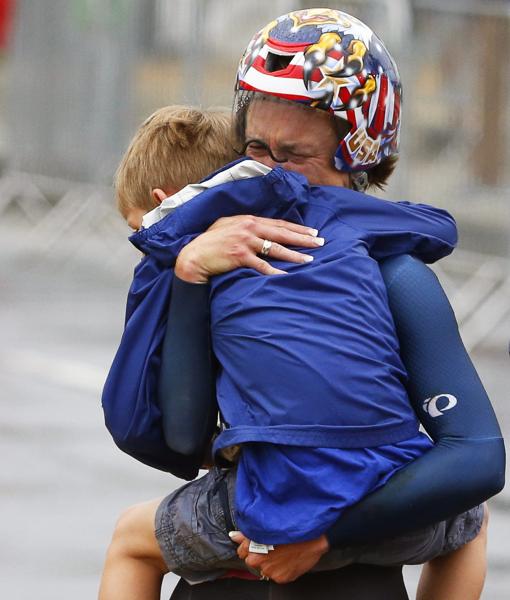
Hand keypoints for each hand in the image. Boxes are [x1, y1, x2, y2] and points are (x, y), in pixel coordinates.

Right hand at [175, 215, 323, 282]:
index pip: (278, 223)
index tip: (312, 232)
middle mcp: (249, 228)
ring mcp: (245, 242)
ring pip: (276, 249)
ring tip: (309, 260)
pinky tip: (287, 276)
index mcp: (248, 219)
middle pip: (282, 233)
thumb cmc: (210, 242)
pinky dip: (276, 272)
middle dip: (303, 238)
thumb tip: (261, 229)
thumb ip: (246, 226)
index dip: (297, 228)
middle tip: (319, 243)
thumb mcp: (228, 226)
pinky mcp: (240, 256)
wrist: (194, 255)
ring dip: (294, 255)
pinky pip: (262, 266)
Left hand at [229, 531, 329, 583]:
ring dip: (269, 562)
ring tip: (281, 552)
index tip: (257, 543)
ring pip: (264, 569)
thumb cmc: (290, 529)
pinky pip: (275, 575)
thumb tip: (233, 536)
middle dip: (258, 555)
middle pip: (251, 561)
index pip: (241, 552)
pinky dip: (279, 569)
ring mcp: (270, 572)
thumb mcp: (267, 527)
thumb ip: (247, 534)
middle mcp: (259, 562)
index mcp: (253, 547)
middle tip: (271, 547)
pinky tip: (287, 559)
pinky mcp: (280, 578)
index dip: (249, 546)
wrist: (312, 538)